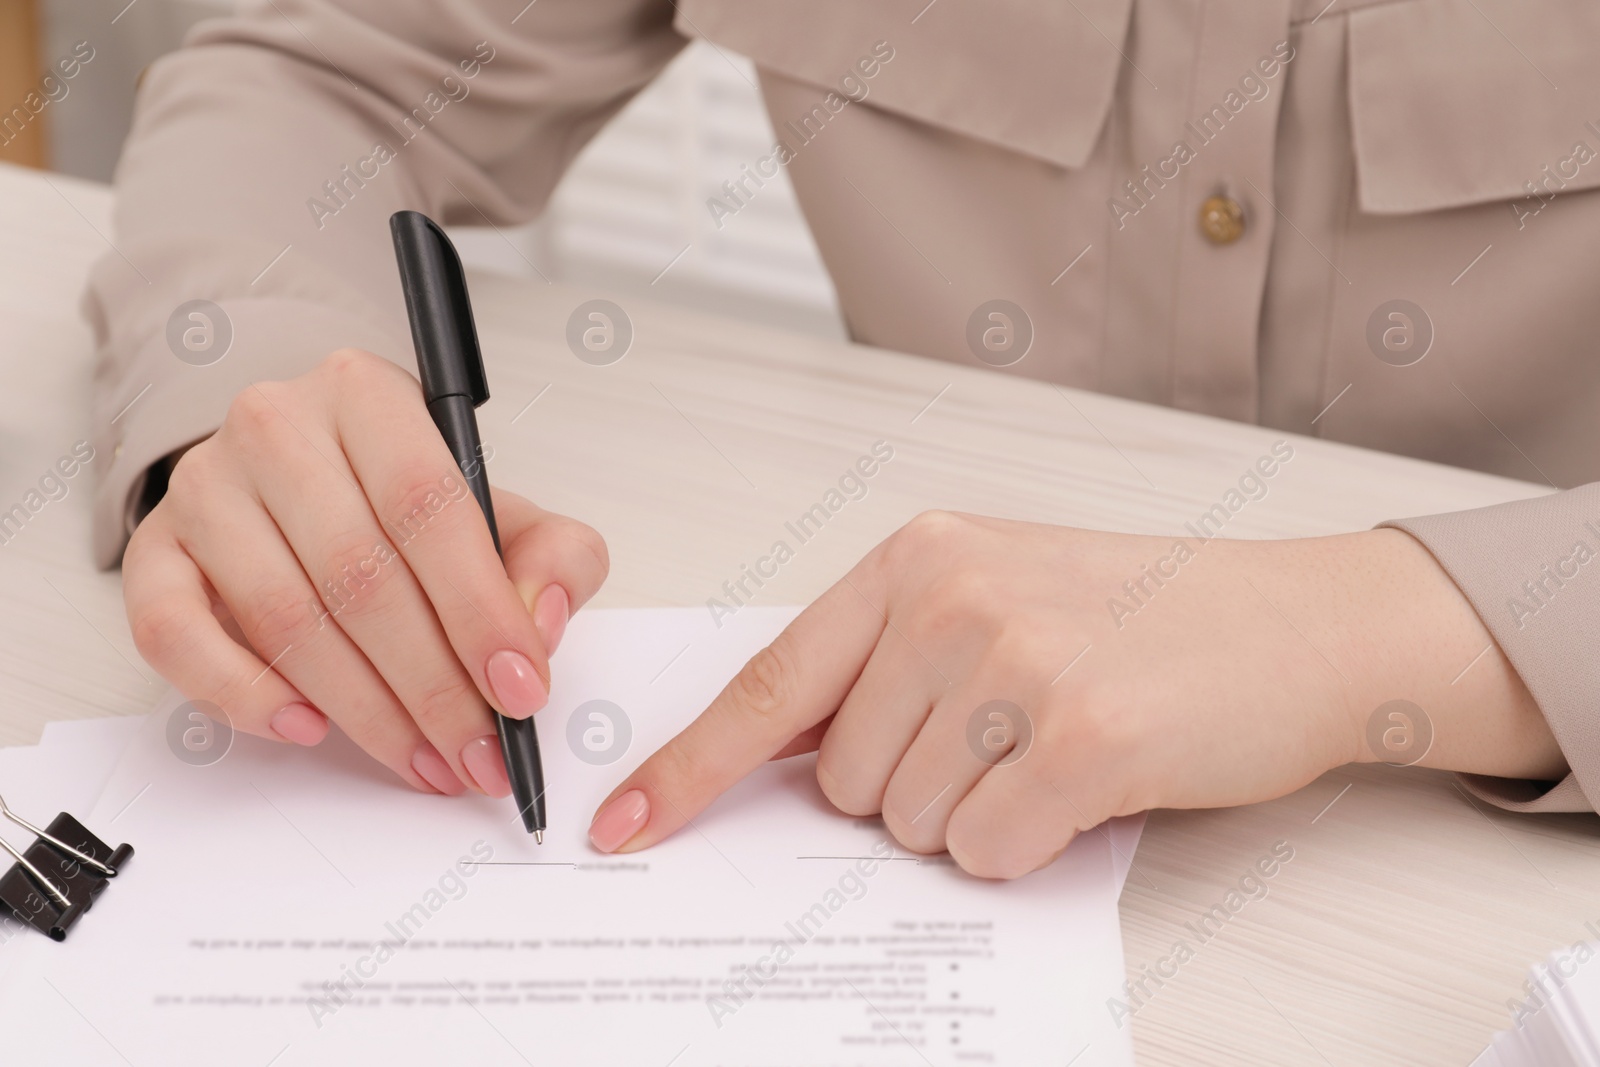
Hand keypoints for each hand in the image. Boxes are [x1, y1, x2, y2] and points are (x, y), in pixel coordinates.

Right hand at [124, 349, 608, 794]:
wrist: (300, 479)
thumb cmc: (406, 503)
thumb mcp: (500, 510)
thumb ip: (553, 555)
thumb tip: (543, 621)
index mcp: (368, 395)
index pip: (429, 505)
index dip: (480, 610)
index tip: (520, 691)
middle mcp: (276, 427)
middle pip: (360, 574)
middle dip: (432, 686)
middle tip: (478, 753)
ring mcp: (204, 488)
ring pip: (284, 616)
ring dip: (363, 710)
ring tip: (423, 760)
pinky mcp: (156, 552)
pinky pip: (176, 636)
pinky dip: (245, 695)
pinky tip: (310, 729)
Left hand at [588, 511, 1561, 876]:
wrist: (1296, 624)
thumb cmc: (1144, 617)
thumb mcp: (997, 592)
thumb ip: (888, 657)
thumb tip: (789, 759)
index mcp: (917, 559)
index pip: (773, 682)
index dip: (693, 764)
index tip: (628, 823)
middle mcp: (954, 599)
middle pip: (849, 782)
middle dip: (915, 789)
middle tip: (1004, 738)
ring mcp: (1016, 664)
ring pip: (915, 827)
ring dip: (978, 815)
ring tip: (1054, 746)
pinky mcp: (1082, 739)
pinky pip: (988, 852)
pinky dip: (1029, 844)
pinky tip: (1086, 782)